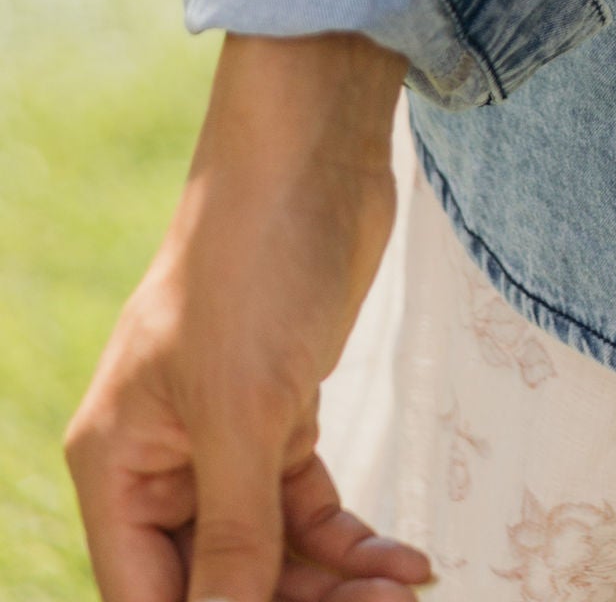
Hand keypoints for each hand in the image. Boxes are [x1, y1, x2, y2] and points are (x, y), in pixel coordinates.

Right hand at [66, 30, 433, 601]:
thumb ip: (234, 538)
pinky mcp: (281, 413)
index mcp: (118, 465)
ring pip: (268, 555)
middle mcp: (161, 461)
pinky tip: (404, 560)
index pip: (148, 597)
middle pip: (215, 583)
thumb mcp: (243, 412)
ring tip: (404, 591)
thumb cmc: (254, 262)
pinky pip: (306, 511)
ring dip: (333, 584)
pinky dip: (351, 542)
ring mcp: (223, 438)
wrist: (313, 150)